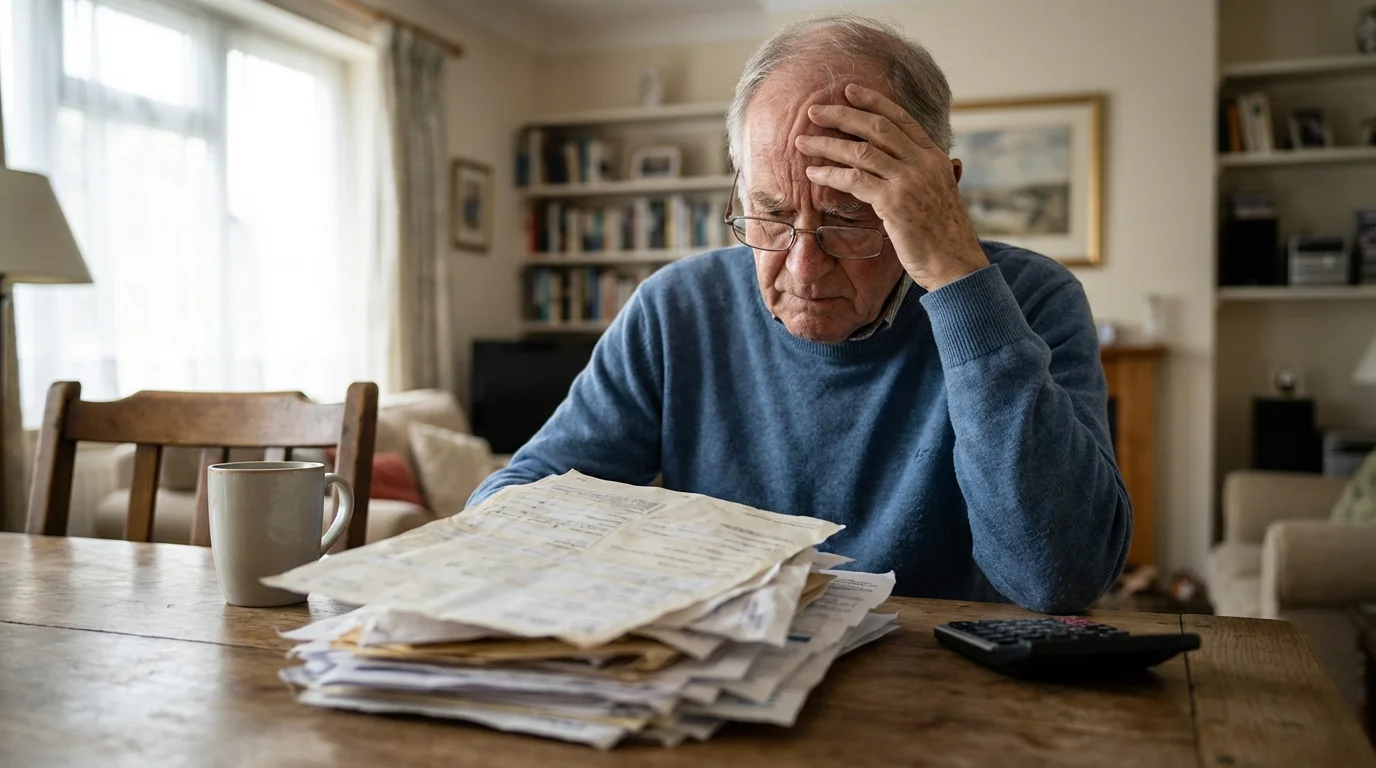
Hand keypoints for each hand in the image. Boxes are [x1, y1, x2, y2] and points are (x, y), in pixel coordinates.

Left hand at [795, 83, 988, 291]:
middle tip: (814, 110)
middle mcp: (923, 163)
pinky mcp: (894, 202)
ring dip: (827, 143)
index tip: (848, 90)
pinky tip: (813, 172)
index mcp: (935, 157)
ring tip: (803, 141)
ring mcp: (909, 181)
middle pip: (876, 127)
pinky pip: (854, 180)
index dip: (873, 101)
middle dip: (842, 115)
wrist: (956, 264)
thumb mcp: (941, 194)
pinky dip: (830, 173)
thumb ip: (928, 174)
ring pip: (860, 150)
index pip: (901, 118)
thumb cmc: (944, 236)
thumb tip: (920, 161)